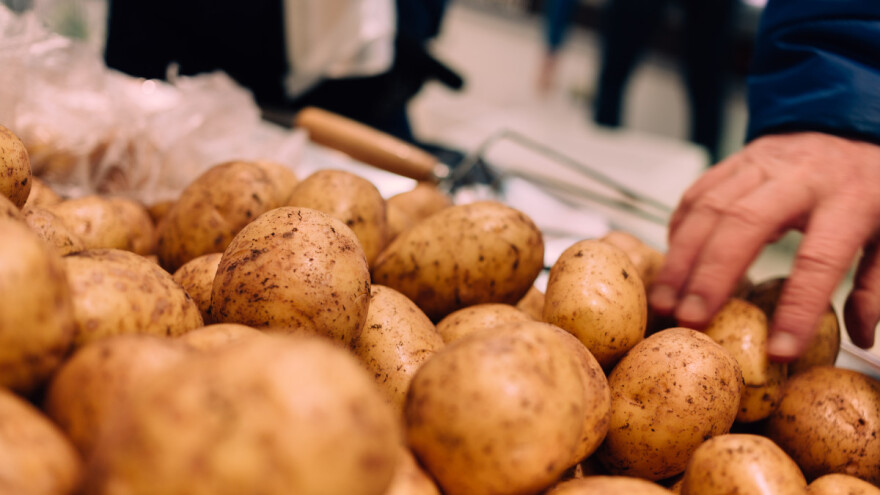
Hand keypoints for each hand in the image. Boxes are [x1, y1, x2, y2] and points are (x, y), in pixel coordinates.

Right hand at [648, 132, 879, 360]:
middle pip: (744, 224)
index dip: (798, 307)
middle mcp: (799, 177)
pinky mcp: (732, 162)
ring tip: (664, 301)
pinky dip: (678, 231)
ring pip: (710, 208)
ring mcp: (760, 165)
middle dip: (711, 275)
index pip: (820, 259)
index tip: (778, 350)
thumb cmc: (871, 185)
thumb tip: (860, 335)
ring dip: (681, 258)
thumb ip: (878, 284)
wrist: (848, 121)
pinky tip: (670, 264)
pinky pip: (697, 194)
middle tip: (689, 319)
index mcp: (851, 198)